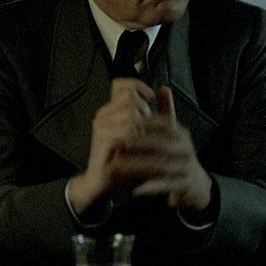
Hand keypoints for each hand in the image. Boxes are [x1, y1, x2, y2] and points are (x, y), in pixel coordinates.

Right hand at [68, 77, 154, 214]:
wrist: (102, 181)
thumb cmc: (121, 157)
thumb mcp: (138, 130)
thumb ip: (149, 110)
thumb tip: (163, 89)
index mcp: (110, 109)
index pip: (121, 84)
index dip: (137, 85)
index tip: (150, 97)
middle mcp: (104, 114)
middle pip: (131, 98)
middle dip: (145, 111)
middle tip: (145, 127)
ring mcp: (102, 126)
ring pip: (132, 114)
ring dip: (144, 127)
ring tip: (142, 139)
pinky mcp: (103, 140)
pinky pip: (127, 131)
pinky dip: (139, 138)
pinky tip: (141, 146)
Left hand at [130, 86, 211, 211]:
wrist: (194, 185)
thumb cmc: (178, 155)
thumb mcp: (174, 134)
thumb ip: (167, 112)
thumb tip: (163, 87)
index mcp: (182, 135)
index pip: (166, 125)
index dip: (148, 123)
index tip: (128, 121)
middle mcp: (187, 149)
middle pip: (165, 144)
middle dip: (143, 143)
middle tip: (123, 142)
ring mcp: (187, 168)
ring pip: (165, 166)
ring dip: (144, 166)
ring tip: (126, 166)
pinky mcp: (184, 185)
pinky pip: (167, 186)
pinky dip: (152, 188)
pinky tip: (137, 189)